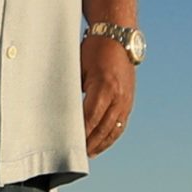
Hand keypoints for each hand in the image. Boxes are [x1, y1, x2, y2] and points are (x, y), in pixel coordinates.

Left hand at [81, 33, 134, 157]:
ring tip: (89, 153)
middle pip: (103, 128)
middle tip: (76, 155)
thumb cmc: (94, 49)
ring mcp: (126, 99)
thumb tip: (62, 108)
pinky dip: (112, 136)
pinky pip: (121, 124)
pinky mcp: (129, 100)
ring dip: (101, 143)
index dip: (80, 133)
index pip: (90, 117)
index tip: (70, 144)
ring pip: (114, 129)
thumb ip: (73, 88)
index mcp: (104, 87)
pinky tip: (103, 142)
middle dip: (89, 143)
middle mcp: (118, 96)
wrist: (118, 36)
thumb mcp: (79, 67)